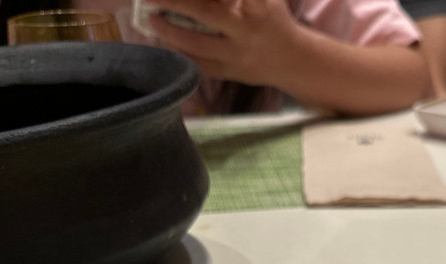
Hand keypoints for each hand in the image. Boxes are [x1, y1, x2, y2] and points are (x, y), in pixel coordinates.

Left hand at [144, 0, 303, 85]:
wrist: (293, 62)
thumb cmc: (273, 20)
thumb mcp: (265, 0)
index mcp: (260, 8)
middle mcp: (248, 32)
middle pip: (208, 15)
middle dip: (176, 3)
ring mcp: (238, 56)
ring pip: (198, 45)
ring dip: (171, 33)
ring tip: (152, 21)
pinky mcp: (232, 73)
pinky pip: (201, 65)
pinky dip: (182, 53)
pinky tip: (167, 43)